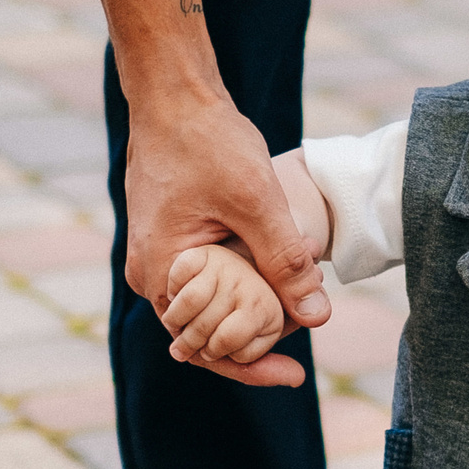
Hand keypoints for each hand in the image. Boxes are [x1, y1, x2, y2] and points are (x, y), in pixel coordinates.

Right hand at [83, 0, 327, 387]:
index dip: (252, 367)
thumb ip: (286, 261)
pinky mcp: (171, 239)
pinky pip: (205, 283)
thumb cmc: (207, 139)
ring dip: (249, 316)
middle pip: (205, 334)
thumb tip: (317, 316)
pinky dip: (239, 291)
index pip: (206, 346)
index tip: (296, 375)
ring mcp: (158, 256)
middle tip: (305, 337)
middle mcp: (151, 273)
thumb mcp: (257, 201)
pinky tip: (276, 284)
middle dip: (255, 343)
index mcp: (161, 272)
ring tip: (298, 311)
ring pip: (208, 309)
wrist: (174, 94)